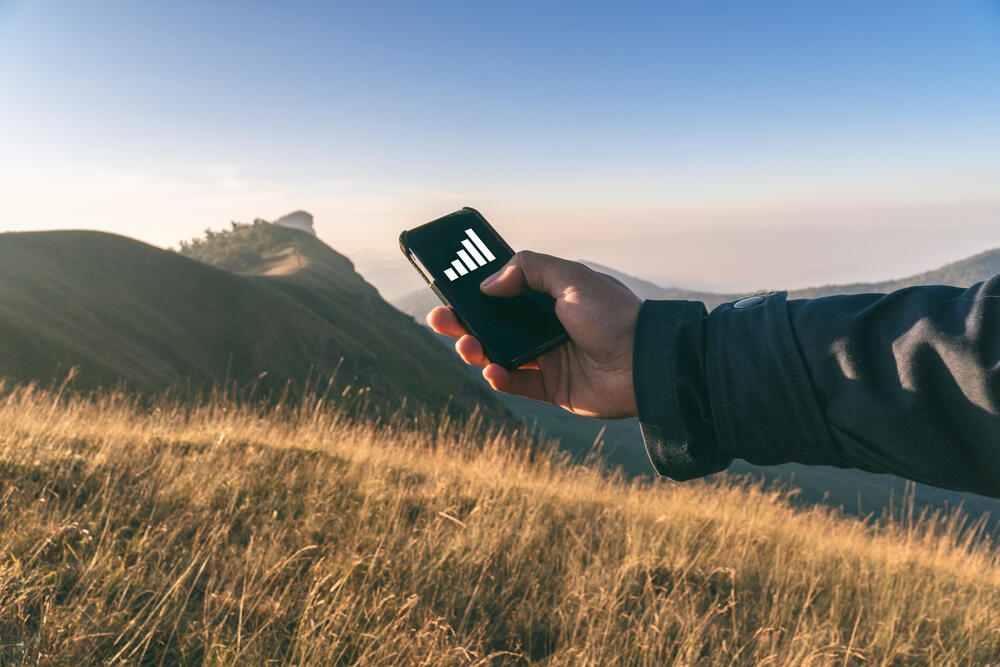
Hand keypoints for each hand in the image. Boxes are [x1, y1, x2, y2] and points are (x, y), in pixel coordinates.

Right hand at [427, 251, 641, 418]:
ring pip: (498, 354)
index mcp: (549, 298)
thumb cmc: (614, 316)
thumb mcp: (572, 278)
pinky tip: (493, 371)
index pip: (503, 293)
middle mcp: (545, 327)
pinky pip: (518, 384)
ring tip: (468, 346)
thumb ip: (529, 270)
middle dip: (463, 322)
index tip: (449, 288)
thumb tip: (488, 284)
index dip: (475, 292)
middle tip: (439, 319)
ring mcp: (548, 358)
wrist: (645, 361)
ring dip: (476, 350)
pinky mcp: (552, 388)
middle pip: (493, 325)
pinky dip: (501, 378)